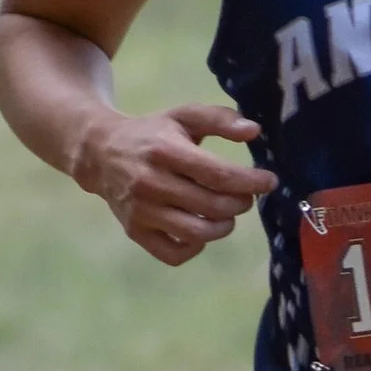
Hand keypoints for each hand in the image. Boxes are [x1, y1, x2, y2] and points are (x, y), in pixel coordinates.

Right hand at [77, 103, 275, 266]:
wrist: (101, 153)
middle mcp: (150, 183)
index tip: (269, 181)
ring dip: (224, 226)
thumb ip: (219, 118)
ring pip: (199, 233)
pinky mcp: (135, 232)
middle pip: (214, 206)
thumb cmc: (153, 134)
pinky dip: (196, 245)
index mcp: (165, 151)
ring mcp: (142, 211)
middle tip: (245, 196)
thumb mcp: (182, 116)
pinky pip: (176, 253)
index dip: (251, 182)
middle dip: (241, 203)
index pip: (219, 175)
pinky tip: (200, 228)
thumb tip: (254, 131)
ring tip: (227, 213)